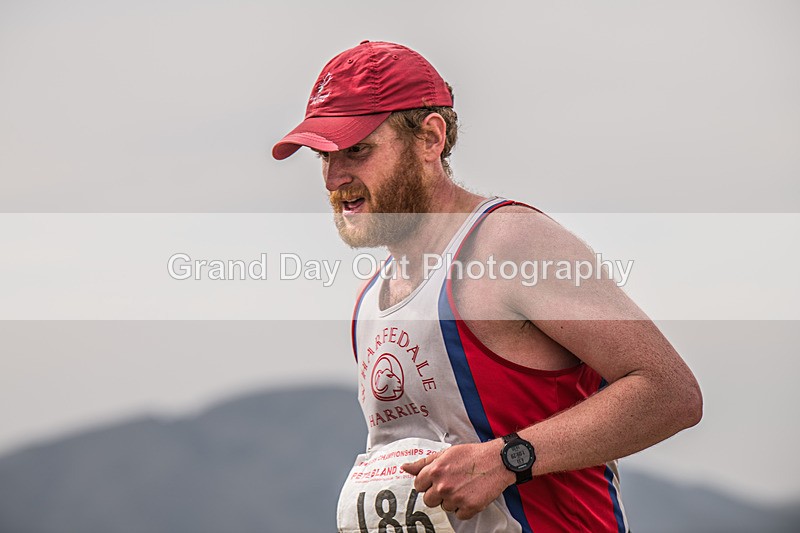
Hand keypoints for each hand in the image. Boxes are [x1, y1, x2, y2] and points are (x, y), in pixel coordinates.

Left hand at [400, 440, 514, 519]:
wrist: (497, 461)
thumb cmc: (472, 455)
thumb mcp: (445, 453)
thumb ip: (423, 463)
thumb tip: (405, 468)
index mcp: (435, 470)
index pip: (418, 485)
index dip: (427, 483)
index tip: (435, 480)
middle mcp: (443, 485)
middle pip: (428, 500)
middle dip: (436, 494)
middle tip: (450, 484)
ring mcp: (456, 498)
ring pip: (444, 507)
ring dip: (451, 500)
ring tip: (463, 486)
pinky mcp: (469, 507)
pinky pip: (459, 515)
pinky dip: (464, 508)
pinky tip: (470, 494)